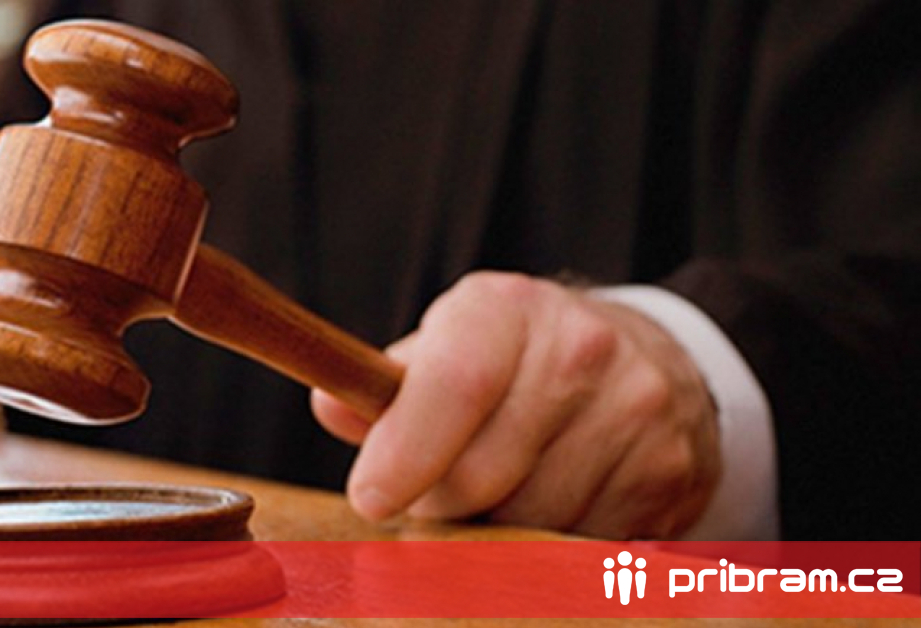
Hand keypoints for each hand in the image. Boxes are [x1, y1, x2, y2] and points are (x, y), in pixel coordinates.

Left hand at [311, 272, 720, 538]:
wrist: (649, 361)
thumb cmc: (518, 364)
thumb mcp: (451, 348)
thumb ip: (387, 387)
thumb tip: (331, 405)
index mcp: (506, 309)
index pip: (455, 384)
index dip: (405, 452)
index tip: (371, 497)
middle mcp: (580, 348)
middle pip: (483, 473)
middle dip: (441, 502)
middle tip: (436, 494)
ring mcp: (634, 409)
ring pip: (531, 520)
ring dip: (496, 529)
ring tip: (500, 493)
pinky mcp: (668, 470)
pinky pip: (582, 544)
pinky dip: (550, 544)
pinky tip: (552, 504)